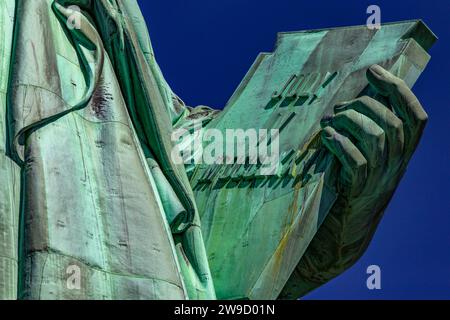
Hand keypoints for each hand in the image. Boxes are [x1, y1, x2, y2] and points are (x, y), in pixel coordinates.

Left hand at [320, 64, 427, 202]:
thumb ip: (370, 130)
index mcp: (404, 152)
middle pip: (392, 122)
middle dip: (362, 105)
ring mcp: (380, 178)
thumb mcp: (369, 156)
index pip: (416, 115)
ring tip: (328, 123)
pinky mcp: (360, 190)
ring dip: (348, 122)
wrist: (347, 228)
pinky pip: (357, 161)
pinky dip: (340, 144)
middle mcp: (398, 164)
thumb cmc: (352, 183)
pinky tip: (326, 138)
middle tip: (338, 108)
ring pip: (375, 137)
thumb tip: (358, 97)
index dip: (397, 89)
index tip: (373, 71)